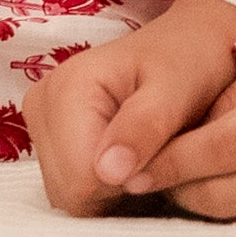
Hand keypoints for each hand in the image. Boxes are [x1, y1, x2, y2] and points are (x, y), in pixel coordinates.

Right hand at [23, 0, 235, 217]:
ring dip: (113, 190)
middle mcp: (42, 104)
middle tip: (161, 155)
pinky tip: (135, 160)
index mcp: (66, 88)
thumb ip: (146, 128)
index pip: (81, 181)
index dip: (127, 183)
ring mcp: (41, 121)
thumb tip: (109, 174)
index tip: (164, 158)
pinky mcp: (50, 136)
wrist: (192, 42)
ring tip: (151, 155)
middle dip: (119, 188)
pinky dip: (105, 186)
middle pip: (69, 192)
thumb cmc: (193, 60)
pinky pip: (71, 186)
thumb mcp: (180, 90)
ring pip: (69, 195)